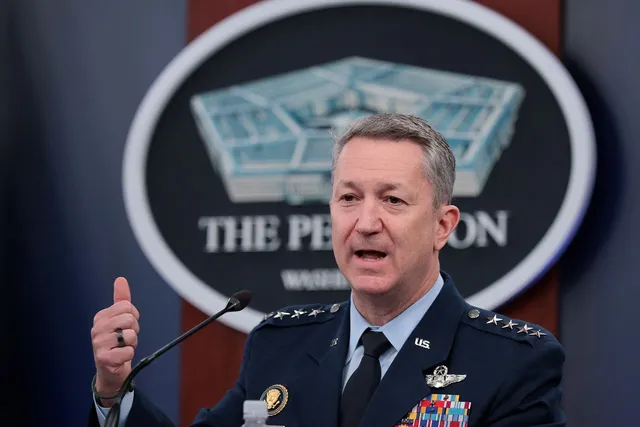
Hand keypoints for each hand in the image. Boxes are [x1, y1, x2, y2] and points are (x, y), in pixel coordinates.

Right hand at [91, 277, 139, 406]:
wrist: (111, 371)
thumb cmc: (117, 343)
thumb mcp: (120, 319)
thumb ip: (121, 299)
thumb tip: (120, 279)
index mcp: (101, 317)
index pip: (127, 306)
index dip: (133, 317)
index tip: (126, 327)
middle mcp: (97, 328)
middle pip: (129, 319)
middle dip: (133, 330)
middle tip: (125, 339)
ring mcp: (98, 344)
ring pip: (130, 335)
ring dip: (132, 344)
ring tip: (122, 348)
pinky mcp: (104, 358)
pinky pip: (128, 351)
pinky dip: (129, 355)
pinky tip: (120, 358)